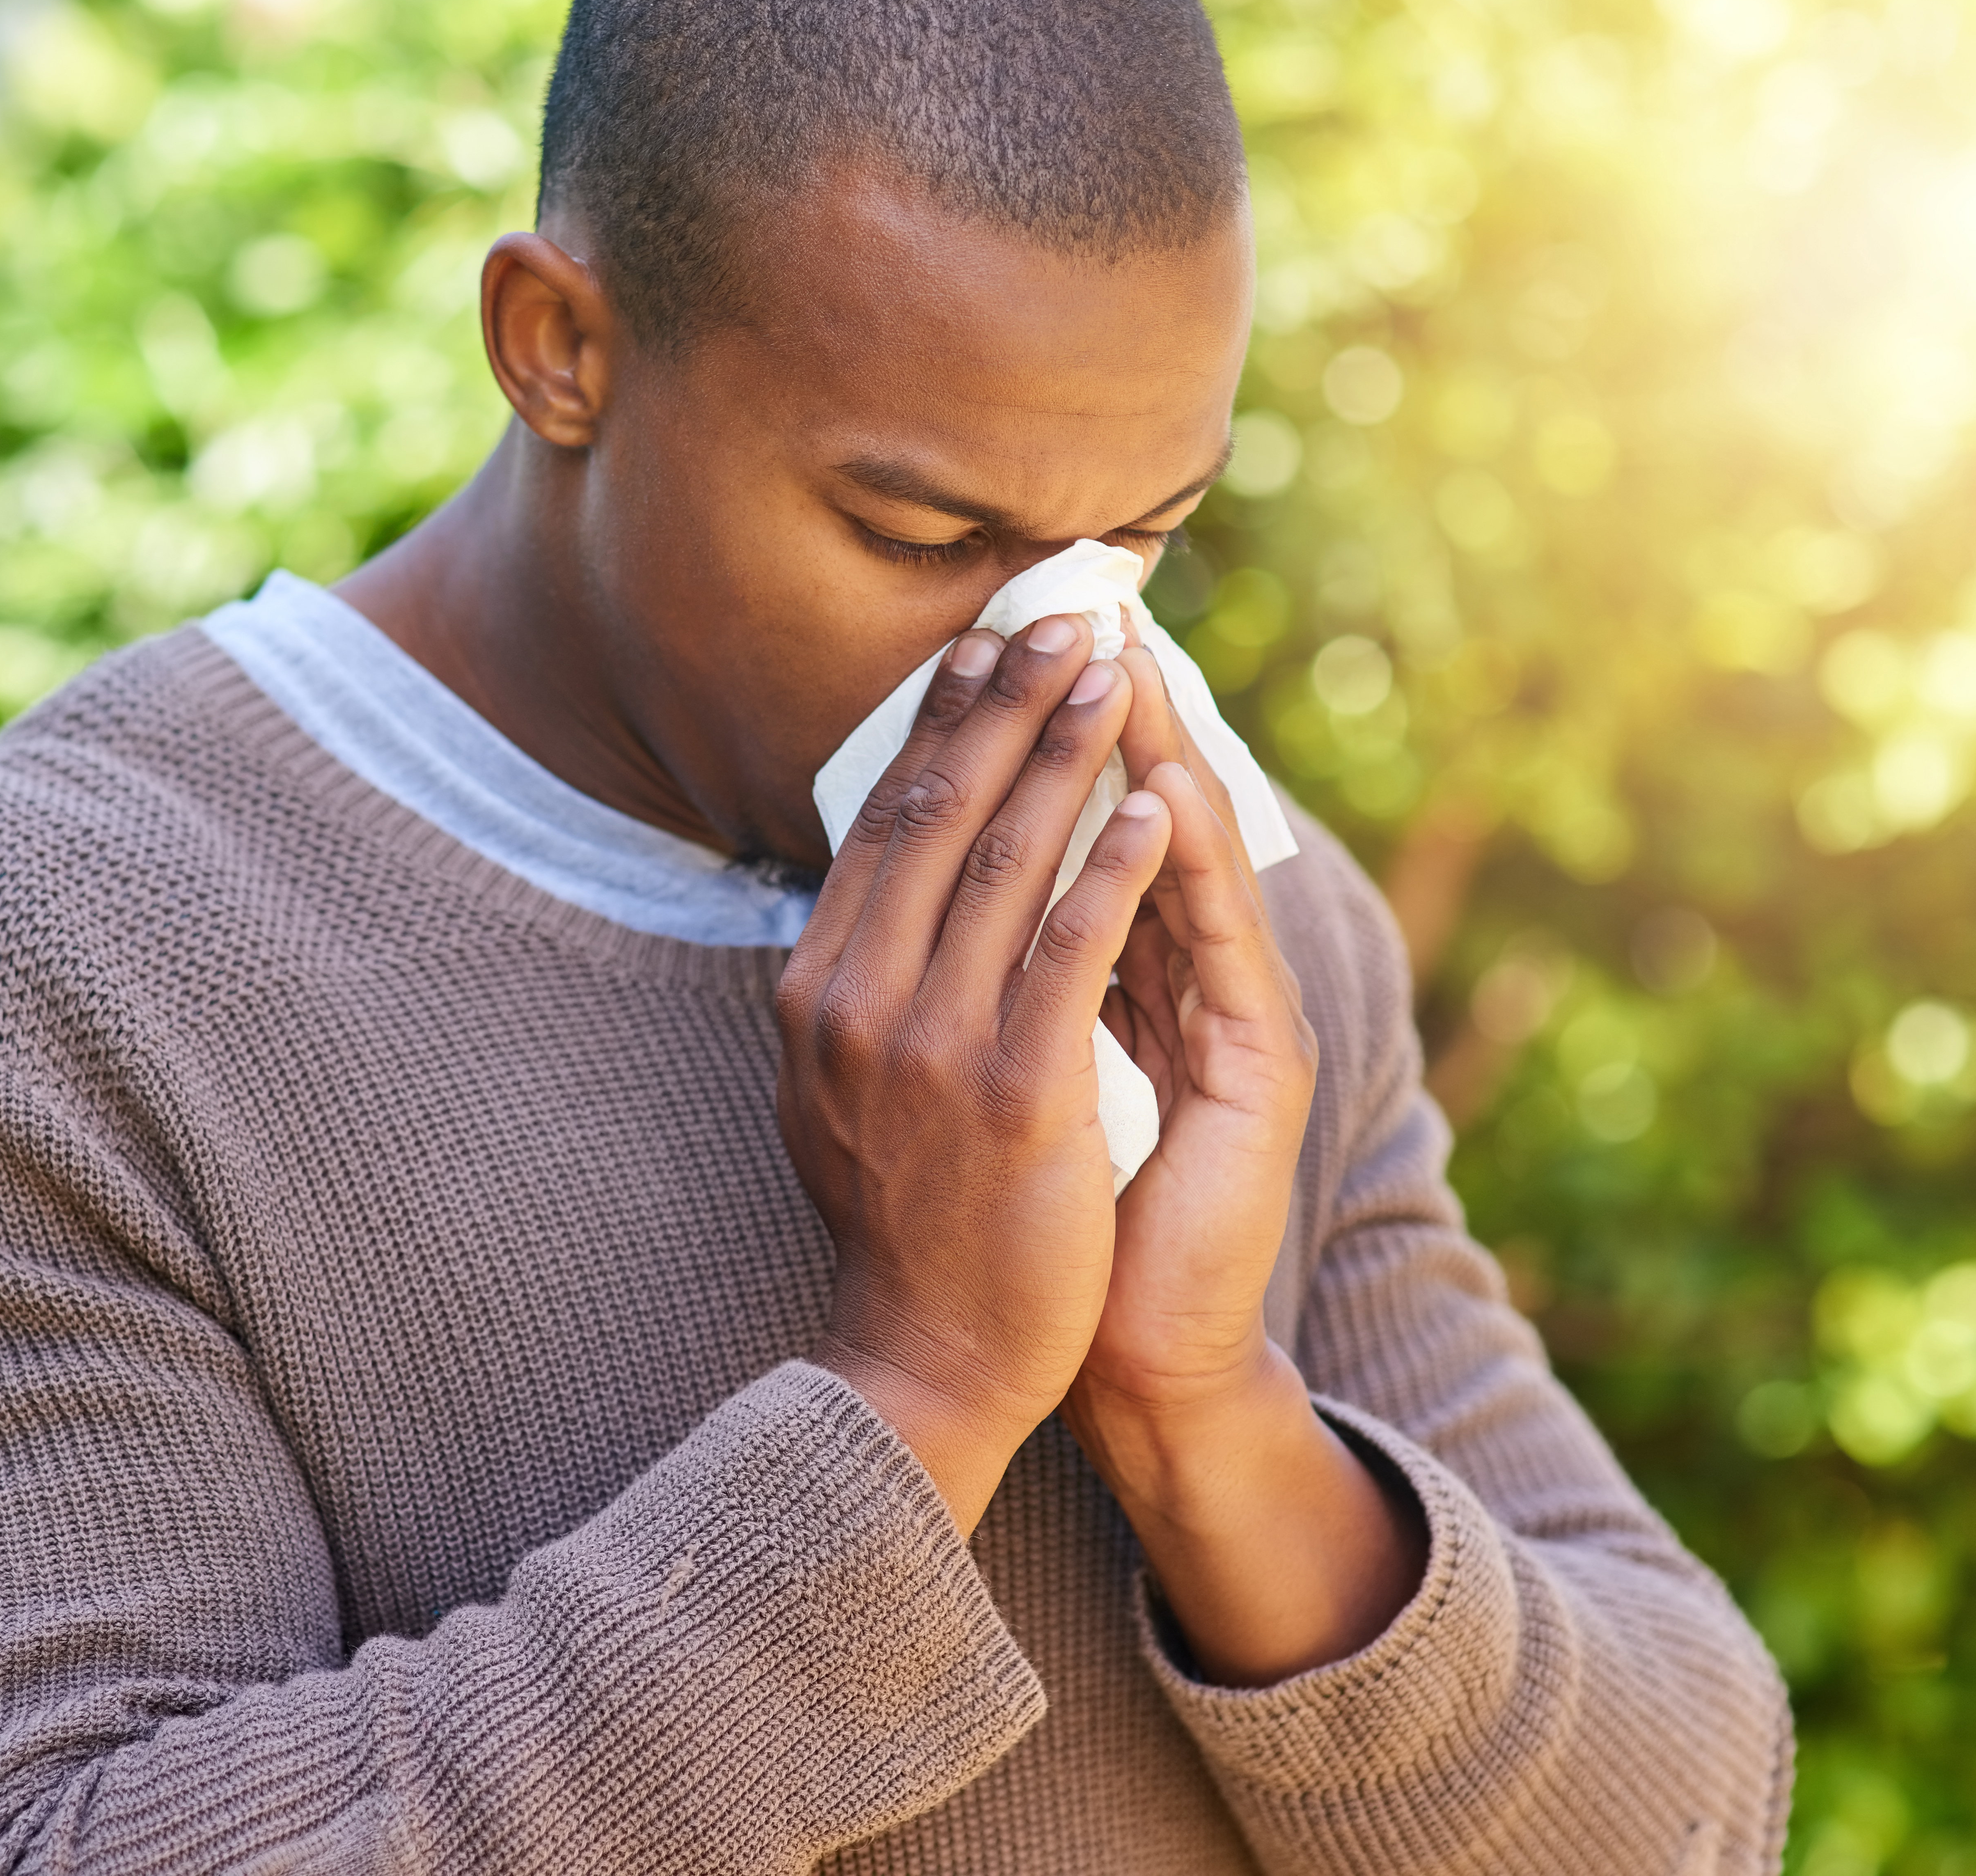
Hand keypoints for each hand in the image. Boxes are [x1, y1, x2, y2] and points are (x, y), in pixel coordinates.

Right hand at [777, 615, 1171, 1532]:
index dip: (939, 724)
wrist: (927, 1355)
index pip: (883, 824)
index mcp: (817, 991)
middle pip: (939, 814)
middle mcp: (858, 999)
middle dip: (1006, 706)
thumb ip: (858, 986)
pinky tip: (1158, 806)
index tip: (983, 648)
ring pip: (1007, 860)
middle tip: (1062, 620)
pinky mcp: (1016, 1088)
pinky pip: (1073, 949)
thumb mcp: (842, 1085)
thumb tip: (872, 894)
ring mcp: (931, 1041)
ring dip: (1068, 755)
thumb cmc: (904, 1218)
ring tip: (1117, 677)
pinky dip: (1118, 869)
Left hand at [1074, 644, 1320, 1438]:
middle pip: (1148, 821)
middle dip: (1100, 717)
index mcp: (1130, 984)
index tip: (1002, 651)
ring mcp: (1238, 1020)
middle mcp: (1192, 985)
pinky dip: (1187, 863)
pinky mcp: (1264, 1066)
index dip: (1045, 746)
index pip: (1088, 836)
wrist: (1129, 1350)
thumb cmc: (1059, 1221)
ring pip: (1193, 858)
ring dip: (1156, 753)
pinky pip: (1219, 943)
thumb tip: (947, 900)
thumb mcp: (1019, 1079)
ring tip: (1122, 658)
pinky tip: (1170, 791)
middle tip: (1070, 610)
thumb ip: (1016, 987)